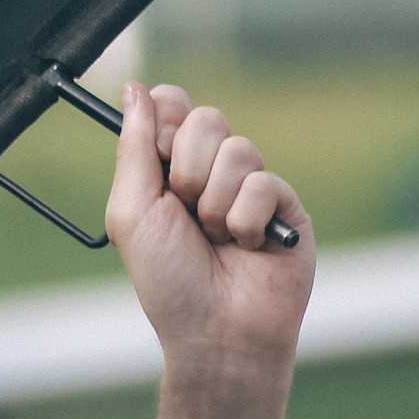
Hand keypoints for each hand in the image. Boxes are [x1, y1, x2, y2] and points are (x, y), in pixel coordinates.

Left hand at [105, 82, 315, 389]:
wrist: (215, 331)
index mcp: (169, 168)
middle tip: (184, 209)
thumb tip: (133, 87)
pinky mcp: (287, 206)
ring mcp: (251, 187)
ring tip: (215, 238)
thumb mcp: (132, 210)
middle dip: (186, 168)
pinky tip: (246, 247)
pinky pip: (264, 183)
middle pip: (206, 118)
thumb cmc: (168, 278)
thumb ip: (134, 147)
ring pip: (238, 149)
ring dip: (214, 202)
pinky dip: (244, 220)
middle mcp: (210, 171)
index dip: (166, 119)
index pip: (173, 104)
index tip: (161, 153)